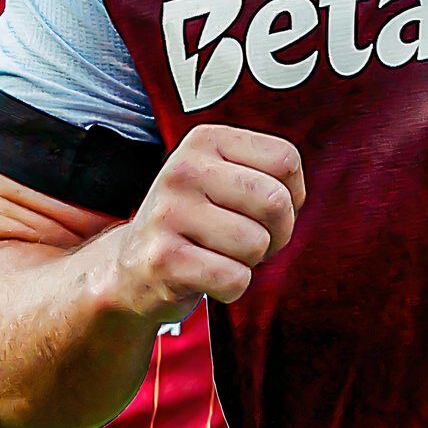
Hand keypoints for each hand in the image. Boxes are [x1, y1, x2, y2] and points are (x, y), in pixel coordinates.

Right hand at [100, 124, 304, 326]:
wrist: (133, 266)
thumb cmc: (198, 221)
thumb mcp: (225, 178)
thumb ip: (266, 174)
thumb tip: (295, 198)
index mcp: (206, 139)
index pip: (285, 160)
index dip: (291, 195)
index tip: (263, 210)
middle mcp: (183, 169)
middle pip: (276, 201)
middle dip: (277, 232)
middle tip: (250, 240)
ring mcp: (169, 213)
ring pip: (256, 243)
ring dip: (249, 261)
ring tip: (222, 255)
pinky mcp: (163, 259)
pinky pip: (234, 279)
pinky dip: (231, 287)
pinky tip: (206, 276)